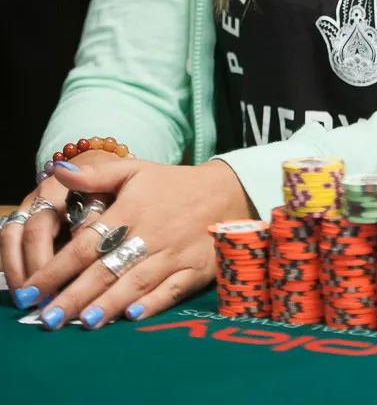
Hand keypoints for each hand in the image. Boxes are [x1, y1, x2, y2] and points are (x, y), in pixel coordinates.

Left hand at [10, 158, 252, 328]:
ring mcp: (174, 254)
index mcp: (132, 209)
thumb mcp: (135, 171)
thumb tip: (59, 172)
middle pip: (107, 269)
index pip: (88, 243)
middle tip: (47, 318)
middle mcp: (151, 234)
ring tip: (82, 323)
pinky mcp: (195, 270)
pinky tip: (132, 316)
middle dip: (75, 296)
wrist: (225, 193)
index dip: (58, 267)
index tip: (32, 288)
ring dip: (108, 305)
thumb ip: (96, 175)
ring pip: (136, 283)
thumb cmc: (172, 185)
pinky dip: (153, 304)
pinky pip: (171, 291)